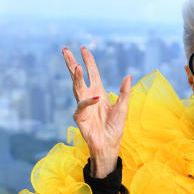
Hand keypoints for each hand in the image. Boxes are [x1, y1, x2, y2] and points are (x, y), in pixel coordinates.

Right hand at [62, 45, 130, 177]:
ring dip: (76, 77)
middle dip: (71, 63)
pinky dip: (89, 102)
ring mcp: (83, 106)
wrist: (109, 145)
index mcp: (98, 92)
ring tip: (76, 66)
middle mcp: (89, 96)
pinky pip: (83, 106)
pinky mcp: (80, 117)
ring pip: (77, 88)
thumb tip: (128, 76)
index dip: (88, 61)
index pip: (92, 72)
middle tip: (65, 50)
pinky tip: (96, 98)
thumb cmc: (115, 128)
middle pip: (78, 76)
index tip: (83, 48)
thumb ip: (125, 92)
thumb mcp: (123, 108)